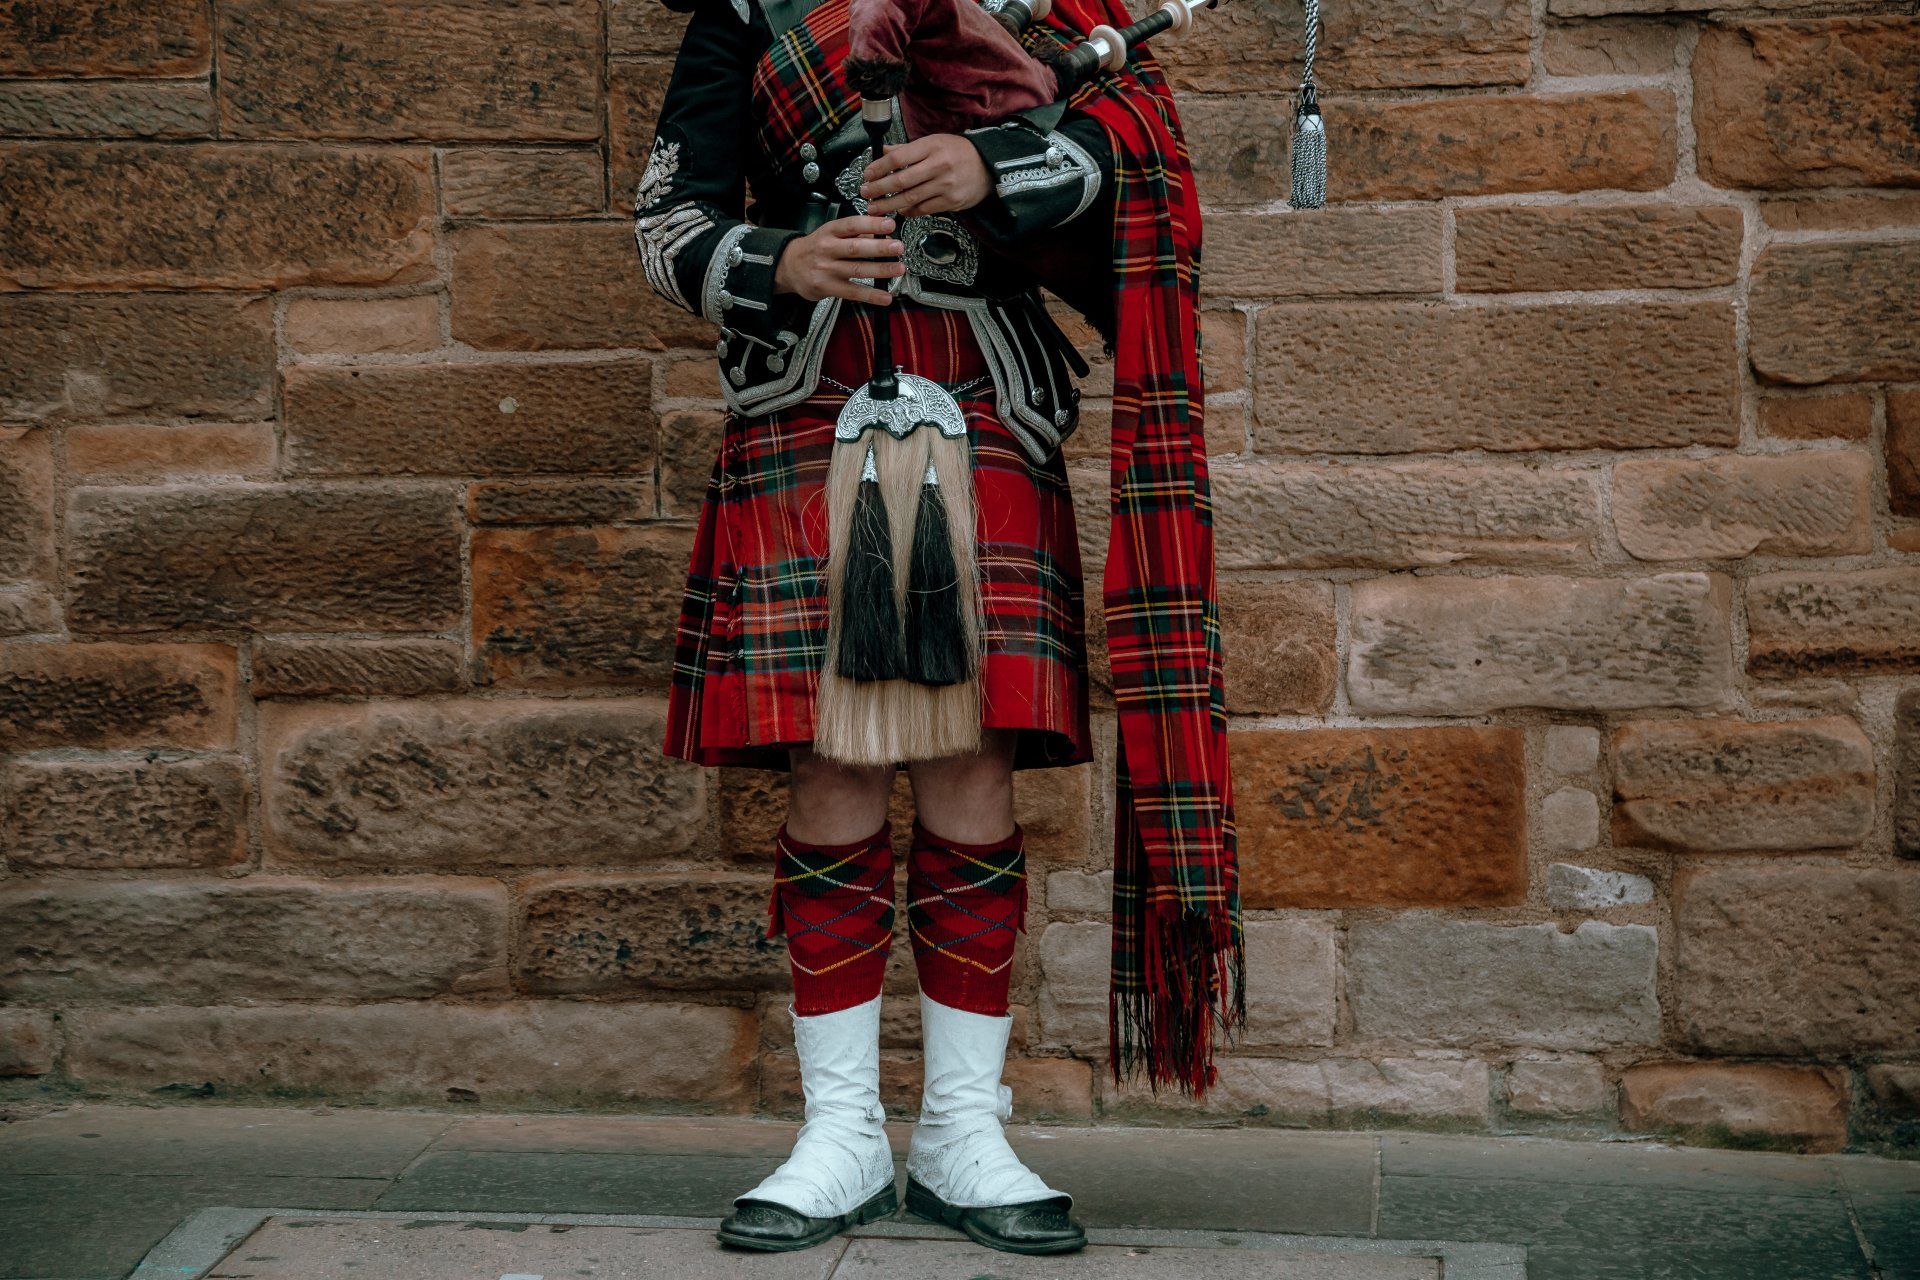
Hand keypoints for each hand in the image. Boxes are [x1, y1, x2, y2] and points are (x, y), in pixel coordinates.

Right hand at [771, 215, 904, 304]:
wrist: (788, 266)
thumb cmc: (815, 248)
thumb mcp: (831, 234)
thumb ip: (855, 234)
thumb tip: (883, 234)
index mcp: (829, 231)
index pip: (851, 225)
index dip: (871, 224)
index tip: (889, 224)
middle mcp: (827, 249)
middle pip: (855, 248)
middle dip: (879, 248)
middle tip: (898, 247)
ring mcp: (827, 269)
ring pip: (857, 270)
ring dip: (880, 270)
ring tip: (899, 269)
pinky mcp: (827, 287)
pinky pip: (852, 292)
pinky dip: (871, 295)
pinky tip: (886, 296)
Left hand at [859, 135, 991, 216]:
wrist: (988, 166)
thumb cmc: (958, 152)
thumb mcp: (934, 142)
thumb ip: (907, 149)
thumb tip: (882, 152)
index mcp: (931, 147)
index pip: (897, 158)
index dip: (878, 168)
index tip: (867, 175)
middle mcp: (938, 166)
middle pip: (900, 181)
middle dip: (878, 190)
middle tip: (864, 194)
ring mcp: (946, 186)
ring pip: (910, 198)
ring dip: (888, 205)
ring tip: (874, 208)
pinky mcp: (951, 202)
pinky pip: (923, 209)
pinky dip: (908, 211)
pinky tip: (899, 210)